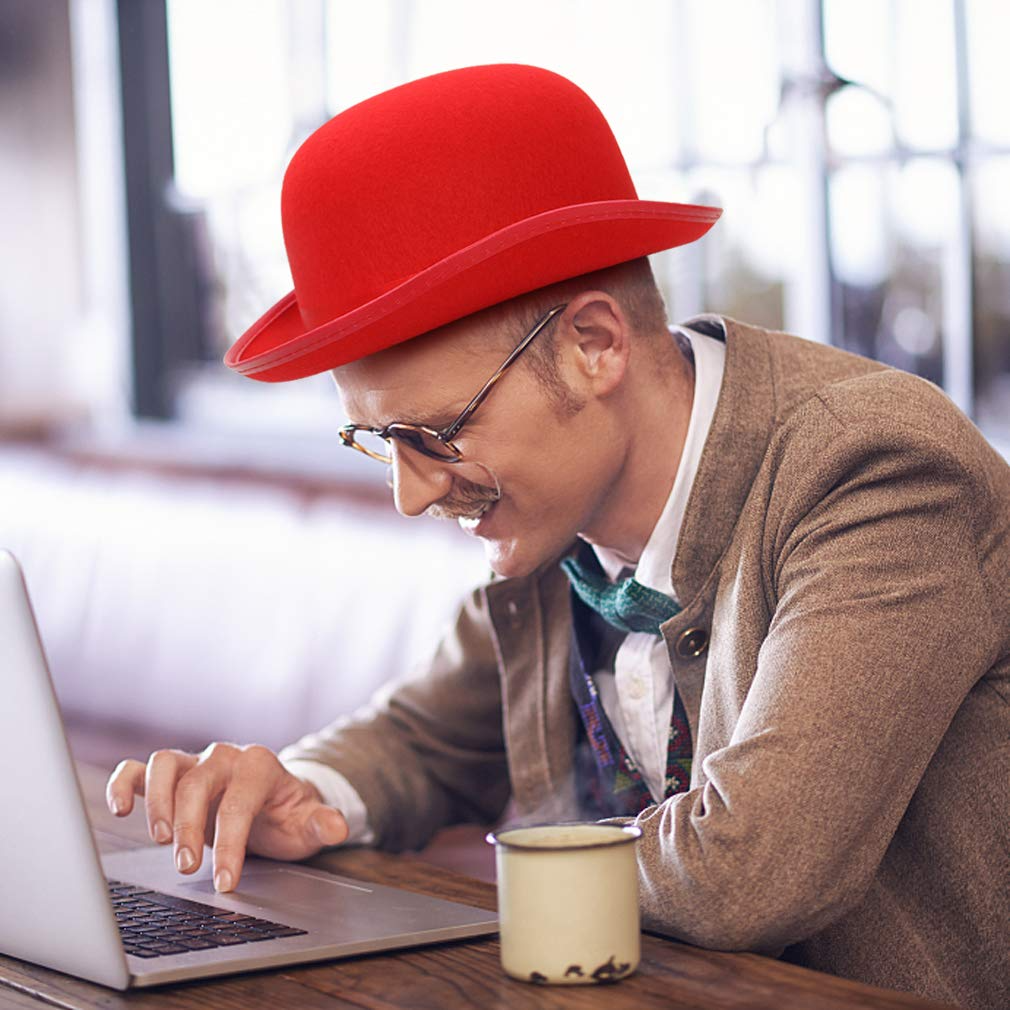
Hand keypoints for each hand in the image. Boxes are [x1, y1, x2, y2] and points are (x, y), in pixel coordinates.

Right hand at [105, 743, 348, 891]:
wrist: (272, 802)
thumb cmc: (286, 816)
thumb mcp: (308, 823)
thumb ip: (322, 823)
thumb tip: (338, 827)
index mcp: (260, 766)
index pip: (239, 802)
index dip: (229, 843)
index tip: (225, 881)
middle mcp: (225, 757)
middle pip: (197, 783)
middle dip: (189, 828)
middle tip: (186, 868)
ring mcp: (194, 762)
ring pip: (165, 766)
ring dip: (158, 804)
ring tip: (160, 841)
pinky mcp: (170, 775)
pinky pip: (140, 769)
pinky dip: (125, 782)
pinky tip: (119, 808)